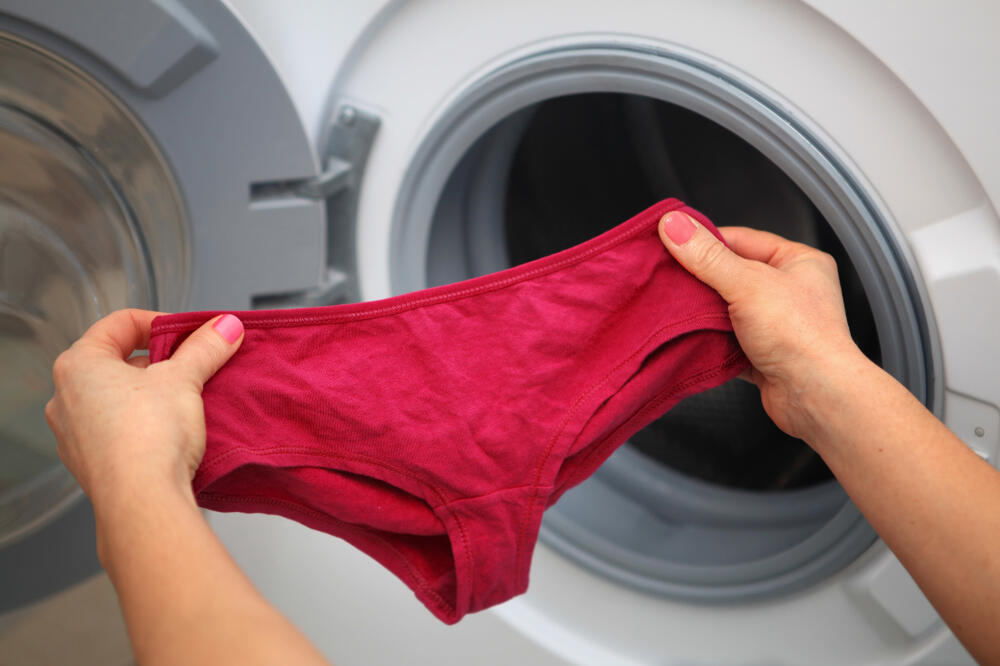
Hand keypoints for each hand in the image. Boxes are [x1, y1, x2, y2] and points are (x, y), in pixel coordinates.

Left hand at [45, 309, 243, 509]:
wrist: (143, 501)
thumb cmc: (149, 436)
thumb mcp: (185, 379)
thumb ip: (205, 348)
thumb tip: (225, 327)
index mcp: (78, 366)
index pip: (120, 324)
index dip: (161, 323)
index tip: (190, 335)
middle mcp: (65, 398)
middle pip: (119, 362)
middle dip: (160, 364)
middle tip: (193, 369)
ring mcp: (74, 435)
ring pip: (118, 399)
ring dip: (151, 396)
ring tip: (185, 403)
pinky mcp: (91, 464)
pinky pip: (118, 432)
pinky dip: (143, 426)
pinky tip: (170, 435)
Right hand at [658, 211, 869, 440]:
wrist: (816, 396)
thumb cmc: (802, 337)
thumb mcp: (747, 284)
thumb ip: (707, 256)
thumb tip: (675, 227)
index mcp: (799, 262)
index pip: (742, 239)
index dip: (706, 240)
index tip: (673, 241)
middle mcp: (791, 290)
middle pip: (731, 274)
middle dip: (700, 279)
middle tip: (668, 277)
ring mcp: (777, 324)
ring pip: (727, 309)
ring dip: (703, 312)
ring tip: (677, 308)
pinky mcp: (763, 354)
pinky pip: (727, 340)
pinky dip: (710, 340)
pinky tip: (692, 338)